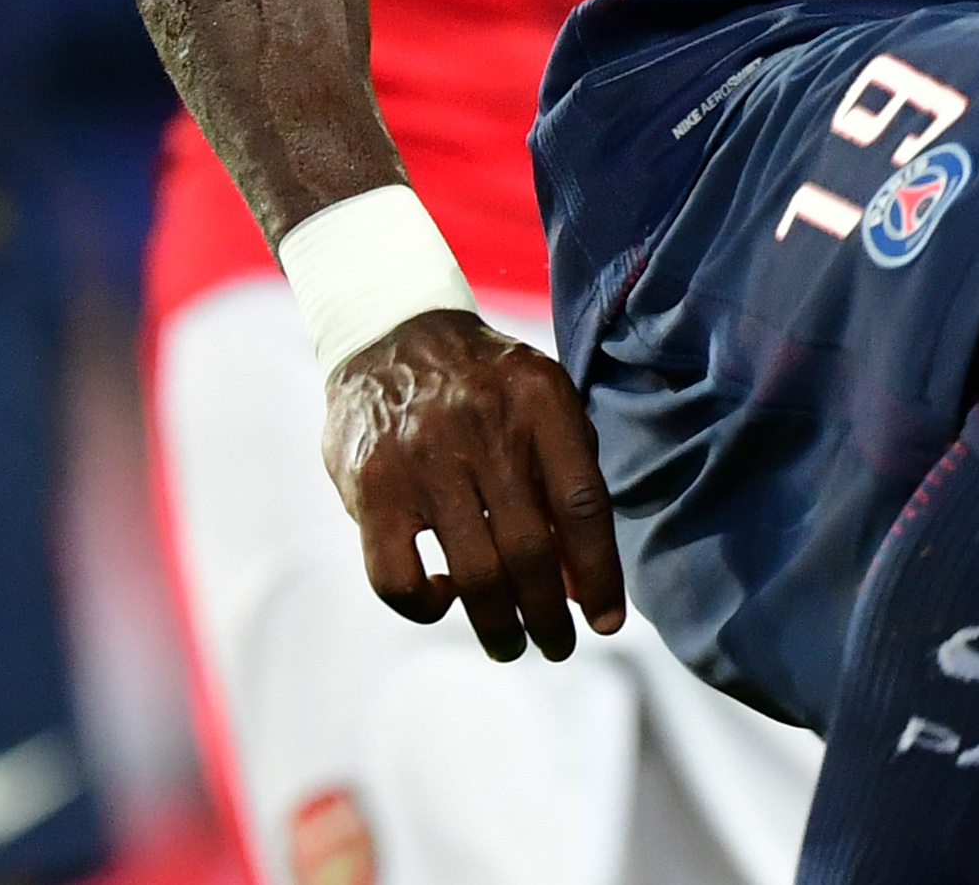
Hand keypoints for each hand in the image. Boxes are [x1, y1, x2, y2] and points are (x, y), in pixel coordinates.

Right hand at [325, 310, 629, 662]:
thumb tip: (581, 586)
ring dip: (498, 626)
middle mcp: (483, 427)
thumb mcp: (541, 404)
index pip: (583, 504)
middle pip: (532, 550)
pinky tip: (443, 598)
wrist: (391, 333)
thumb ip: (567, 481)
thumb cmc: (485, 386)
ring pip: (474, 573)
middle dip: (550, 615)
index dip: (600, 574)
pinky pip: (399, 577)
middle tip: (557, 646)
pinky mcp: (371, 487)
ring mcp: (423, 458)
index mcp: (540, 401)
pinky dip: (426, 606)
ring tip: (510, 645)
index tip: (607, 622)